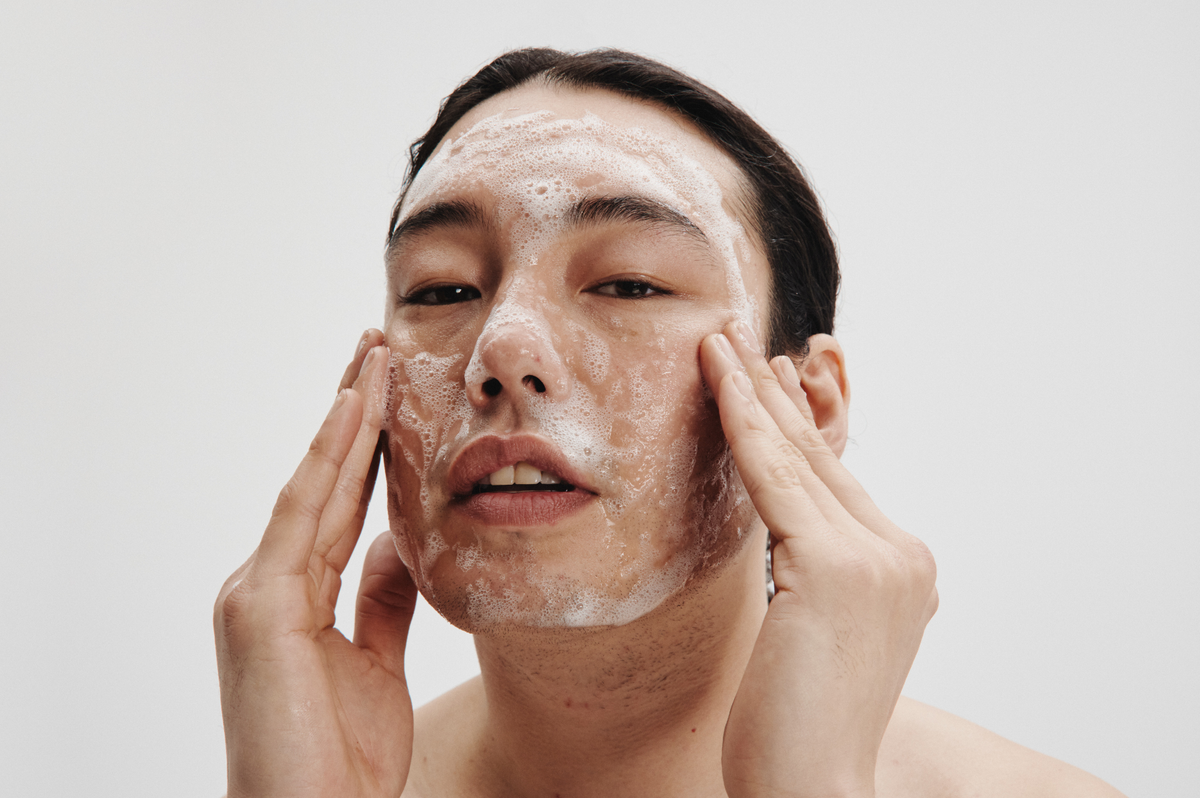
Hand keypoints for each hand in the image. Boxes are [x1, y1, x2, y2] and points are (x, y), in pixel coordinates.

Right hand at [214, 329, 417, 797]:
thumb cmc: (337, 756)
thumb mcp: (374, 661)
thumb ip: (380, 600)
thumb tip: (398, 545)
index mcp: (292, 598)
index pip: (336, 505)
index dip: (363, 447)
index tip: (389, 393)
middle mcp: (266, 584)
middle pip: (322, 482)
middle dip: (352, 414)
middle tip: (378, 348)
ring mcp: (256, 591)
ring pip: (313, 484)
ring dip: (346, 416)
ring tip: (374, 355)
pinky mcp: (259, 604)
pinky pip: (305, 514)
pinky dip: (330, 456)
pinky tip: (354, 407)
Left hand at [702, 321, 938, 797]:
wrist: (810, 789)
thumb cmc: (794, 726)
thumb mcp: (811, 632)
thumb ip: (812, 574)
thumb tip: (784, 535)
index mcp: (903, 569)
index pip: (835, 483)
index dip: (796, 428)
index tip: (761, 380)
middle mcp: (903, 554)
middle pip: (820, 459)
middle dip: (772, 395)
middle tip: (736, 340)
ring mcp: (879, 558)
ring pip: (796, 458)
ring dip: (749, 391)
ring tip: (717, 341)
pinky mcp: (838, 568)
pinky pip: (774, 478)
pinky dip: (741, 424)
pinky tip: (717, 378)